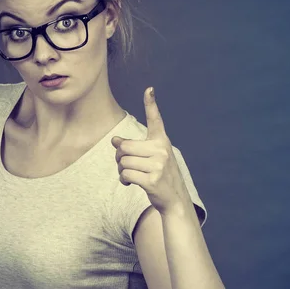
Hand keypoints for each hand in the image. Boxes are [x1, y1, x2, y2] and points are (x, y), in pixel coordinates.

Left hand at [111, 87, 190, 215]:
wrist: (175, 199)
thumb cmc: (159, 176)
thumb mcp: (150, 158)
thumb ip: (134, 148)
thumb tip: (114, 140)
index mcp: (162, 141)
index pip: (155, 119)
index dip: (151, 103)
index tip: (149, 89)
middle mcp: (162, 150)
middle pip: (125, 146)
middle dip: (119, 157)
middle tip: (125, 165)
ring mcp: (158, 165)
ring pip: (124, 162)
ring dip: (121, 171)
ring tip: (130, 176)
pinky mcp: (152, 179)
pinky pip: (126, 174)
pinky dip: (124, 180)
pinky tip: (130, 184)